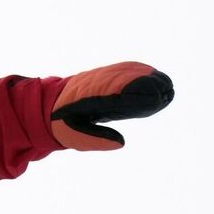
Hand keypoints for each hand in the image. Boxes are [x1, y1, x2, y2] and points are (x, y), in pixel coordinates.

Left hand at [51, 63, 172, 150]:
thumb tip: (121, 143)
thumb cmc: (61, 123)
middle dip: (149, 84)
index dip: (139, 94)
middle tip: (166, 94)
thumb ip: (96, 139)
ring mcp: (100, 78)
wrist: (47, 105)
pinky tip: (154, 79)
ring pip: (127, 71)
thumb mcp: (73, 136)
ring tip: (166, 89)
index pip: (118, 92)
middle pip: (127, 78)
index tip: (156, 100)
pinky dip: (140, 73)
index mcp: (89, 98)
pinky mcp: (103, 77)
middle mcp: (96, 84)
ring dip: (148, 78)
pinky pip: (124, 70)